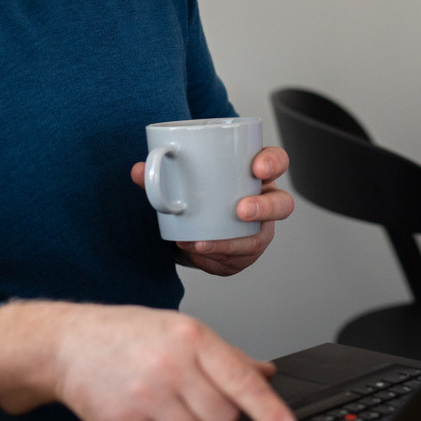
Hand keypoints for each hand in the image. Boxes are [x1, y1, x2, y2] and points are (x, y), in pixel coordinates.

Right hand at [0, 300, 297, 420]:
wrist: (70, 345)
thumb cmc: (128, 334)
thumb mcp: (181, 331)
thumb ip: (227, 357)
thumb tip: (266, 374)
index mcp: (191, 338)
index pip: (242, 380)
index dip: (271, 412)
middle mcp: (171, 366)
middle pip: (224, 418)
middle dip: (222, 417)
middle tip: (200, 401)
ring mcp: (147, 398)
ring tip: (177, 409)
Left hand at [132, 145, 294, 276]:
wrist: (194, 221)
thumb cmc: (199, 191)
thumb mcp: (183, 177)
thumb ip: (161, 173)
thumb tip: (139, 170)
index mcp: (253, 173)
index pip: (276, 161)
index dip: (273, 162)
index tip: (257, 167)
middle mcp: (263, 200)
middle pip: (281, 203)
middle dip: (264, 208)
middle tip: (240, 211)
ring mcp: (259, 228)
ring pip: (259, 238)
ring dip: (233, 243)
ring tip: (203, 242)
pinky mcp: (245, 252)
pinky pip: (238, 259)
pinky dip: (217, 258)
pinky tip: (199, 253)